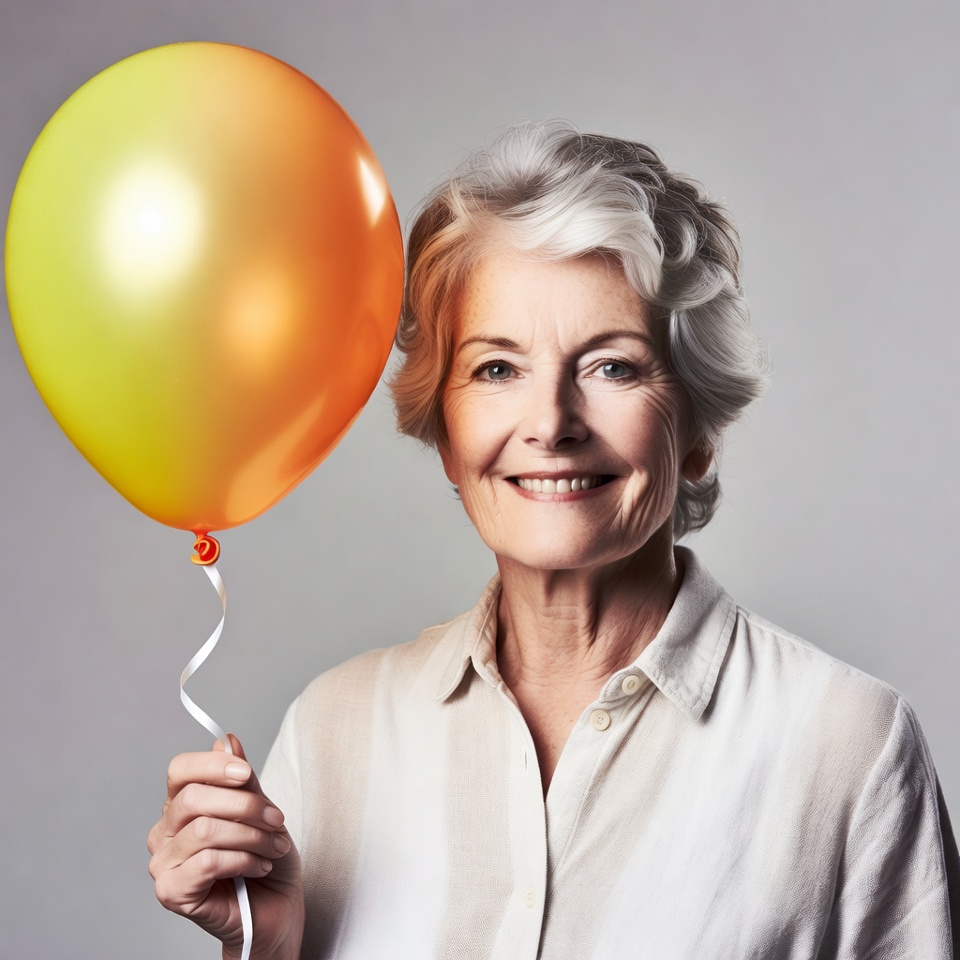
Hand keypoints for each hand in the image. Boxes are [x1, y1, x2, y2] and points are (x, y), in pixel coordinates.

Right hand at [147, 735, 303, 959]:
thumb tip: (226, 740)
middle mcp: (164, 833)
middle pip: (194, 798)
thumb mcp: (261, 810)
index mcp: (181, 806)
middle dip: (245, 805)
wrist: (276, 910)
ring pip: (205, 830)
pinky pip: (208, 862)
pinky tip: (258, 867)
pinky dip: (243, 860)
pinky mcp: (171, 893)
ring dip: (251, 836)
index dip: (213, 765)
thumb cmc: (266, 859)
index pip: (180, 770)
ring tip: (274, 847)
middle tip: (276, 819)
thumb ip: (241, 779)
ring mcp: (163, 864)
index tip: (246, 773)